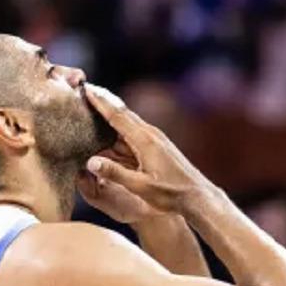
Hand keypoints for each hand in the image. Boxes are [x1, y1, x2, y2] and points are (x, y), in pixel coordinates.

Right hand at [82, 85, 211, 214]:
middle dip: (104, 101)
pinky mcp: (158, 145)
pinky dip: (121, 126)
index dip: (101, 102)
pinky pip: (135, 131)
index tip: (87, 89)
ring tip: (95, 104)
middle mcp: (151, 134)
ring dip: (112, 112)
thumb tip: (90, 162)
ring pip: (129, 121)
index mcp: (145, 140)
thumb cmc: (171, 194)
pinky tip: (112, 129)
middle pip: (123, 113)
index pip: (117, 116)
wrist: (198, 196)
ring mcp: (156, 138)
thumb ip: (115, 174)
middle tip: (86, 89)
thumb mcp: (140, 187)